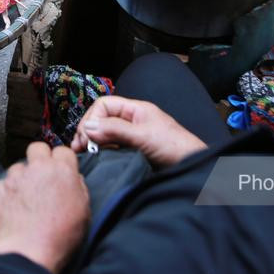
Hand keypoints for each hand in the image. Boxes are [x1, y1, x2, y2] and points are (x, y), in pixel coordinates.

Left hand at [0, 142, 89, 273]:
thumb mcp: (84, 211)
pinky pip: (3, 185)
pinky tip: (13, 211)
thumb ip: (79, 187)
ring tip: (25, 200)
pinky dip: (7, 195)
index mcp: (62, 170)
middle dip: (39, 158)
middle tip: (41, 177)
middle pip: (37, 148)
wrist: (29, 252)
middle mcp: (38, 168)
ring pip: (18, 167)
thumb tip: (73, 179)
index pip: (62, 150)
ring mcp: (15, 177)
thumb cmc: (60, 236)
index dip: (61, 161)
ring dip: (22, 179)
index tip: (59, 171)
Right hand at [69, 95, 206, 168]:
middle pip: (101, 119)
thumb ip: (115, 130)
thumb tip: (88, 127)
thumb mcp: (143, 136)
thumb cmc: (176, 147)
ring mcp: (131, 136)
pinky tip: (97, 158)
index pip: (104, 105)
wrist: (194, 168)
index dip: (92, 118)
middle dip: (88, 130)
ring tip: (84, 153)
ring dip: (93, 142)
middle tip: (80, 146)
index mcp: (135, 109)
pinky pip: (111, 147)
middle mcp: (132, 120)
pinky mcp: (132, 151)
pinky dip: (101, 151)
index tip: (86, 135)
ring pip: (105, 134)